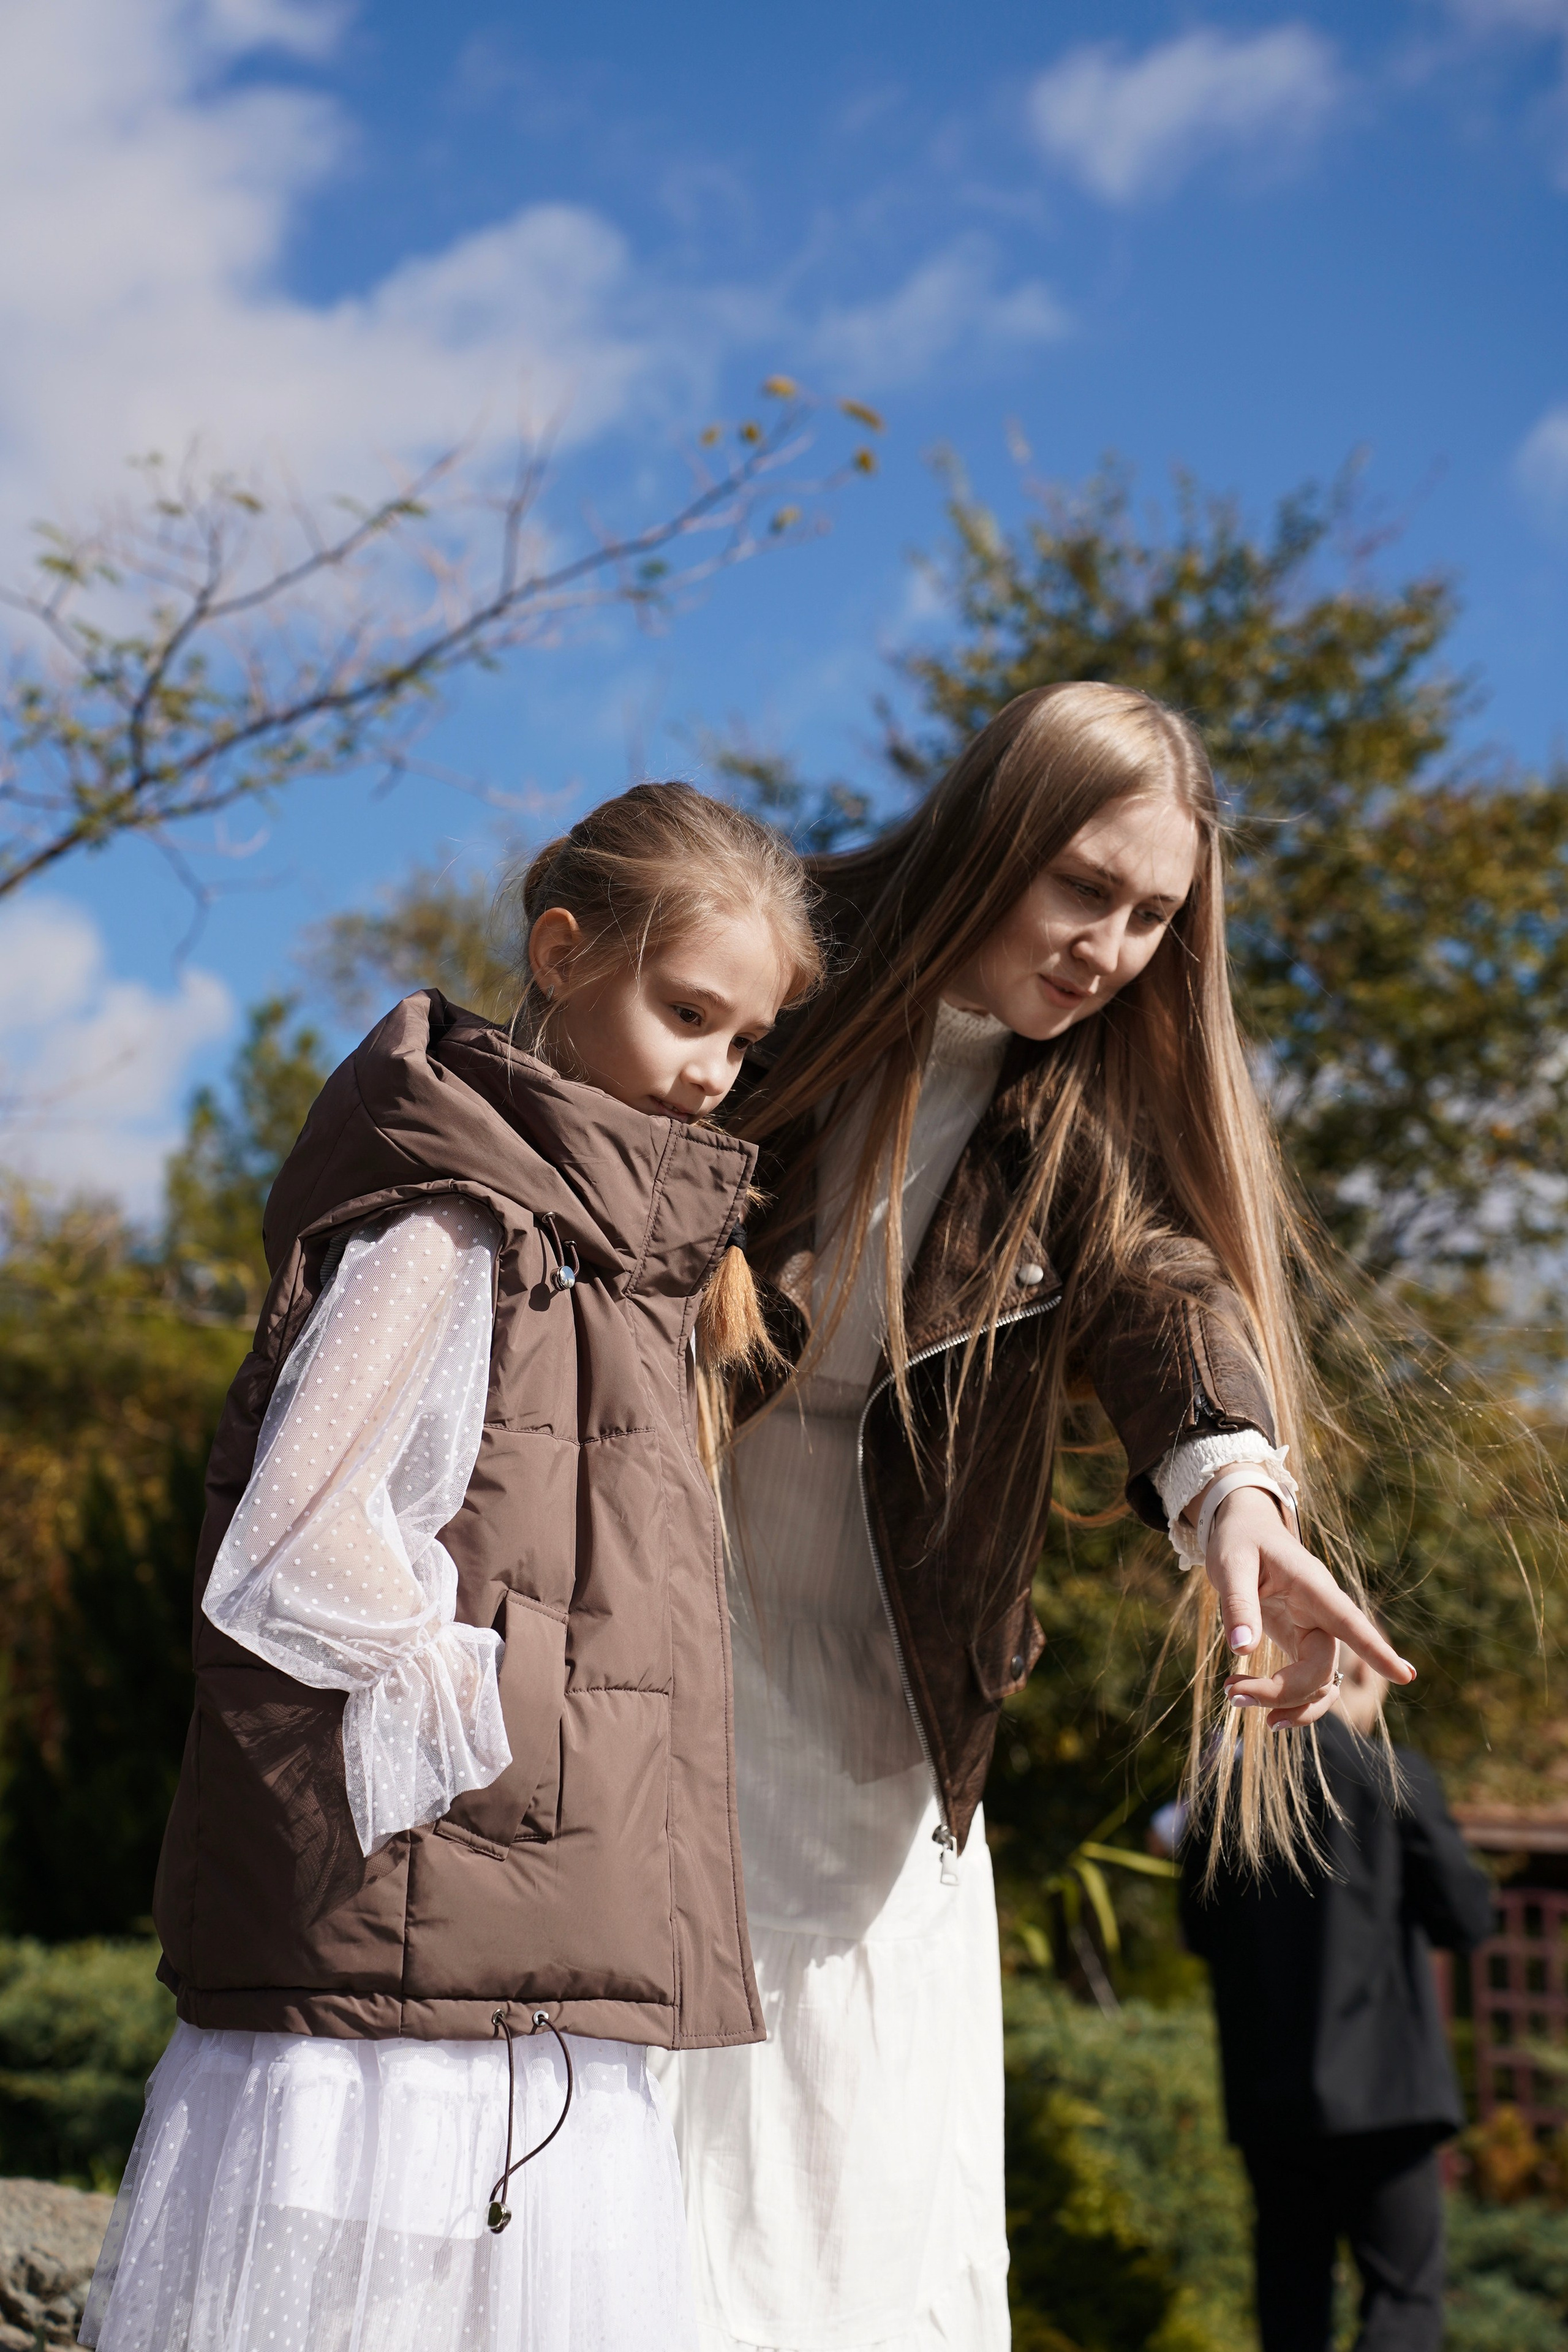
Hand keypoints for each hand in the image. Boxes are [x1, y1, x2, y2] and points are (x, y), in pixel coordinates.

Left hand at [1202, 1486, 1414, 1728]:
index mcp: (1313, 1586)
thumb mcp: (1230, 1564)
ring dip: (1286, 1704)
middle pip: (1322, 1668)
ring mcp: (1314, 1631)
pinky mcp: (1300, 1643)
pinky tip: (1255, 1702)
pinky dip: (1287, 1701)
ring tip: (1234, 1698)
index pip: (1349, 1620)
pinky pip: (1308, 1684)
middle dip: (1282, 1691)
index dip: (1376, 1649)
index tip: (1405, 1676)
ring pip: (1321, 1685)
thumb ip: (1238, 1603)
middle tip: (1232, 1693)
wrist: (1245, 1531)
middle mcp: (1321, 1613)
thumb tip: (1242, 1649)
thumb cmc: (1240, 1540)